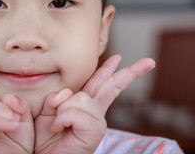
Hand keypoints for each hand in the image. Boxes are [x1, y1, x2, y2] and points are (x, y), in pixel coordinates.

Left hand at [34, 55, 154, 153]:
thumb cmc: (44, 136)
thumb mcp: (47, 110)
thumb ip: (57, 97)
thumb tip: (67, 93)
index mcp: (85, 106)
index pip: (99, 83)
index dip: (108, 69)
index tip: (118, 58)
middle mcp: (95, 113)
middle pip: (112, 86)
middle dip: (131, 73)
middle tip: (149, 62)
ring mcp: (97, 122)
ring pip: (82, 97)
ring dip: (63, 109)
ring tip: (56, 123)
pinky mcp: (94, 132)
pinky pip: (75, 112)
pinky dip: (62, 118)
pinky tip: (58, 127)